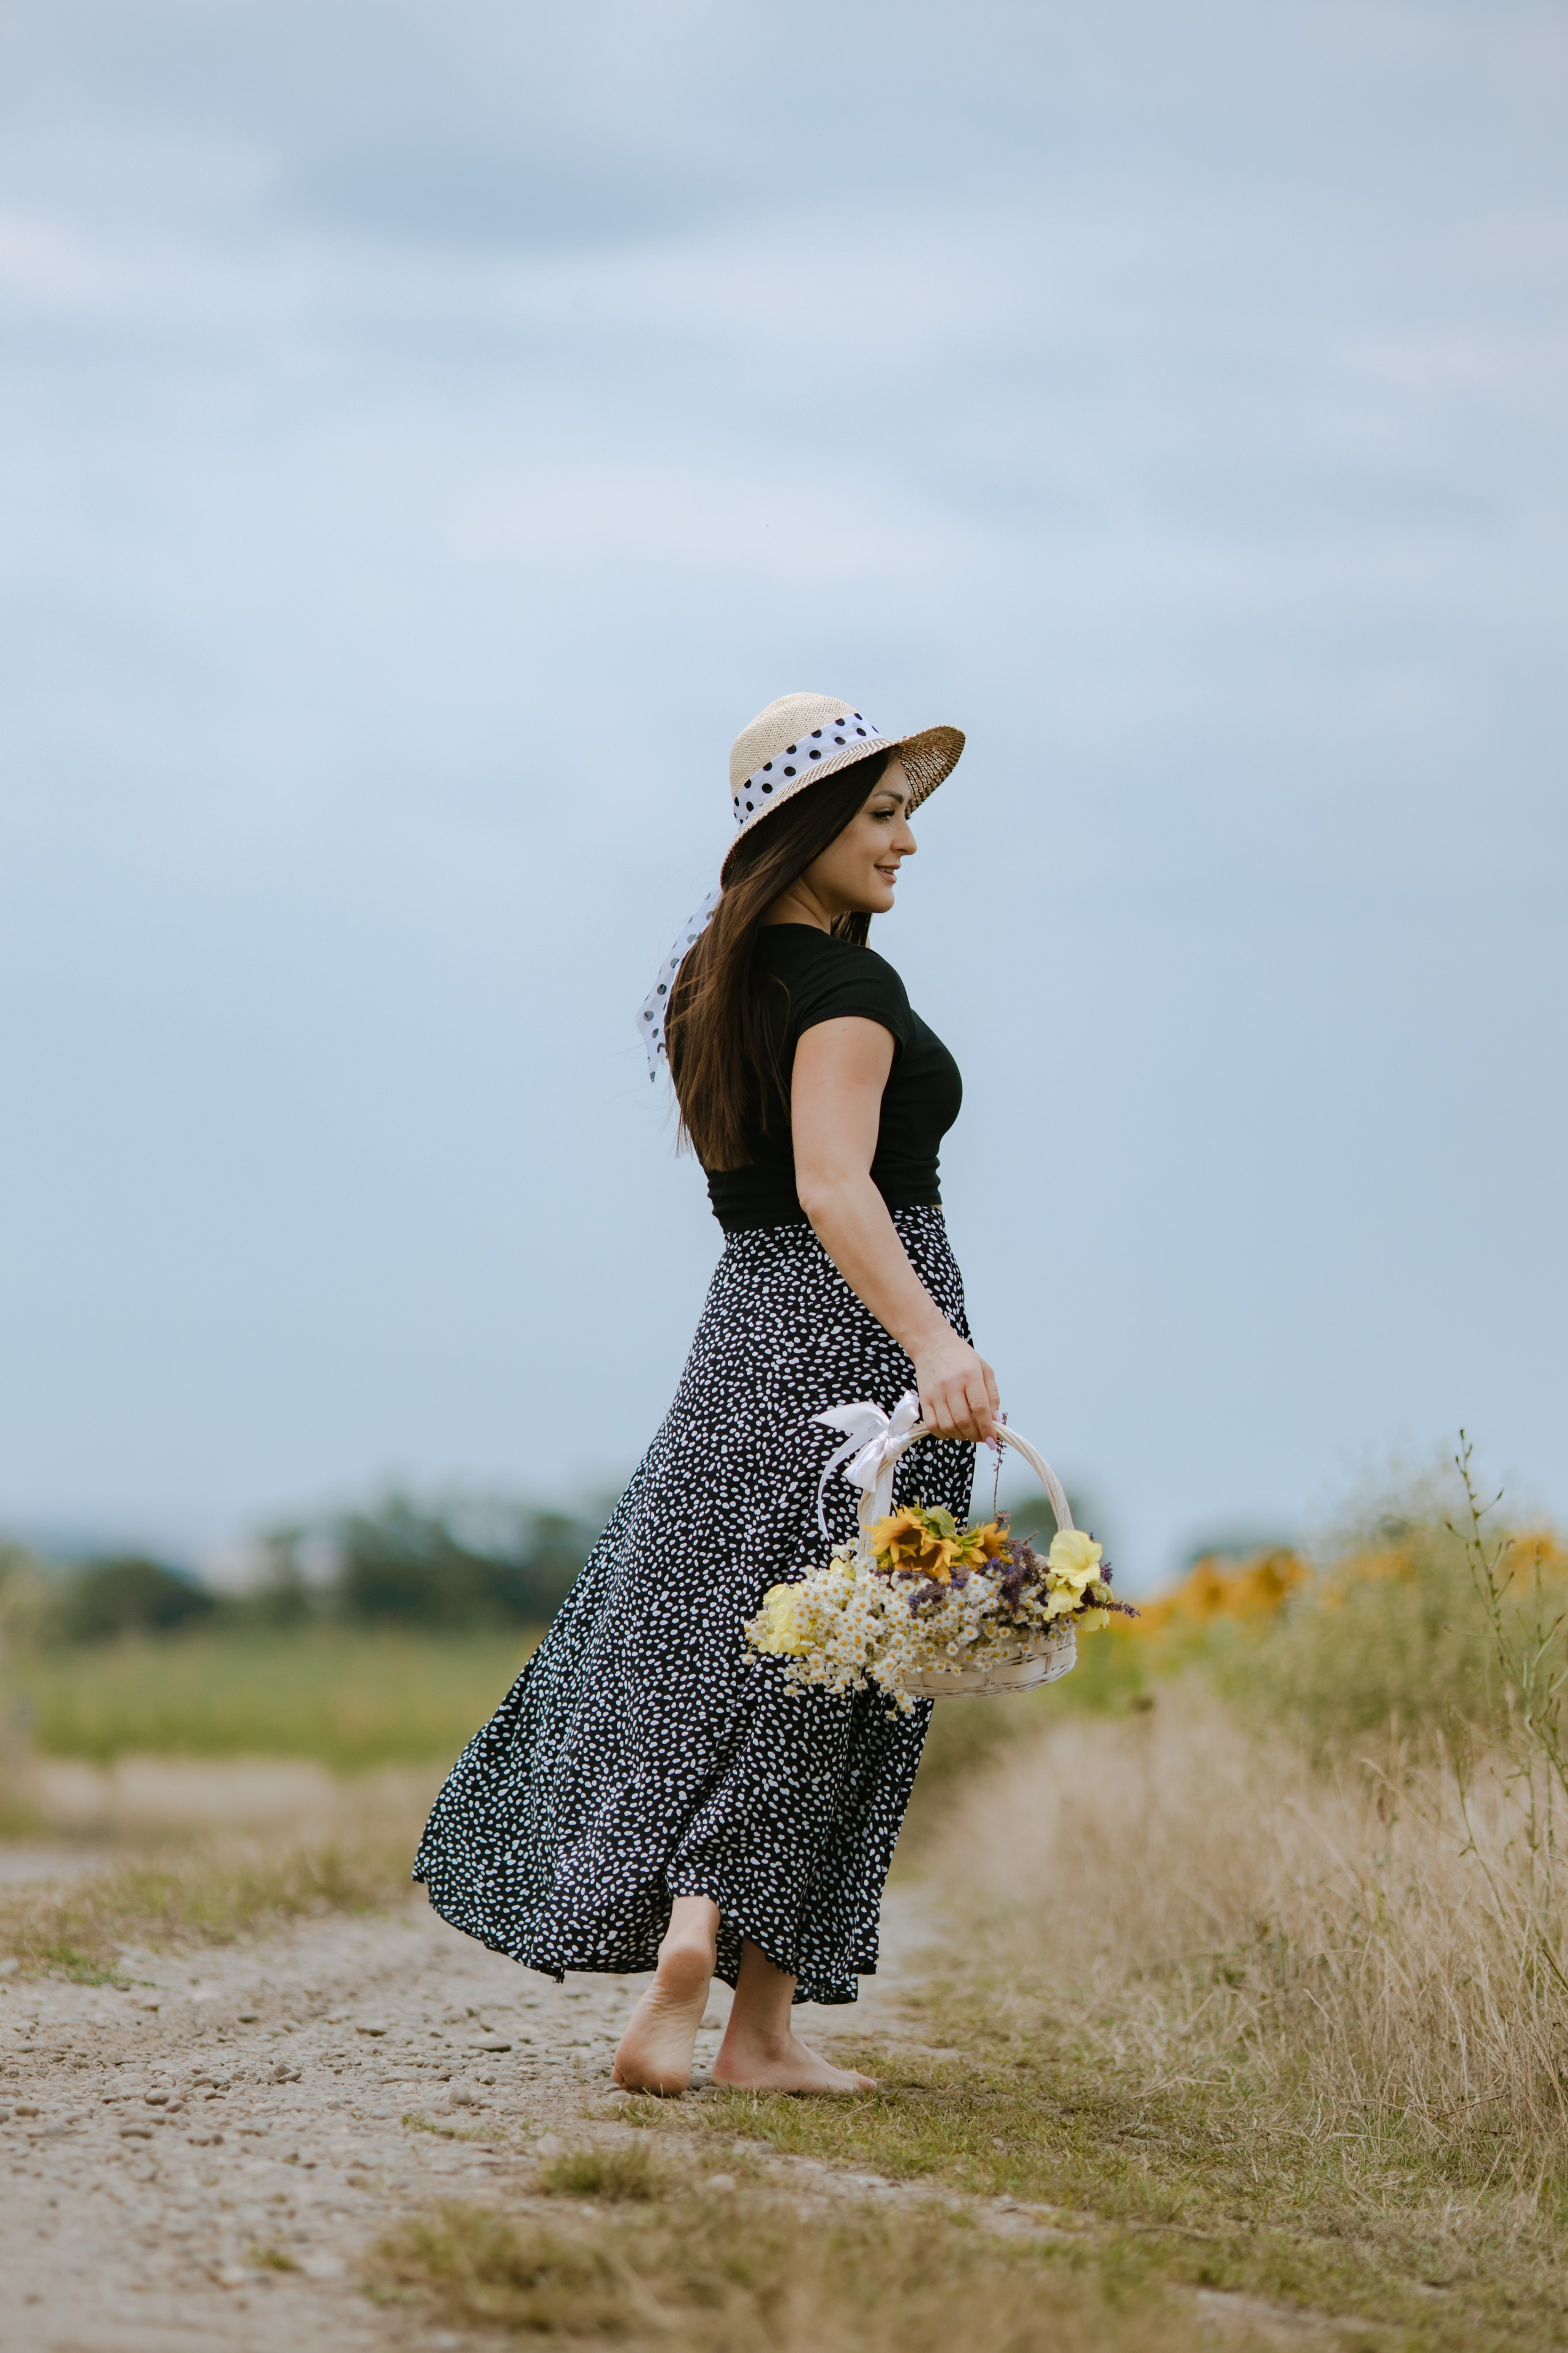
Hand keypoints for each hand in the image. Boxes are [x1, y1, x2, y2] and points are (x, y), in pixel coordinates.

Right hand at [912, 1328, 999, 1442]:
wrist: (932, 1344)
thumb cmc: (961, 1357)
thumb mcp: (984, 1369)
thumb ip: (992, 1395)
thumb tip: (996, 1420)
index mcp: (970, 1375)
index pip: (980, 1407)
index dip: (988, 1428)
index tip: (993, 1439)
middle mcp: (951, 1385)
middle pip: (963, 1420)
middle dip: (976, 1435)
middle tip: (982, 1437)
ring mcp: (935, 1393)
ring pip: (948, 1426)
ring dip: (961, 1436)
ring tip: (968, 1433)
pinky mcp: (924, 1399)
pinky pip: (932, 1425)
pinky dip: (944, 1434)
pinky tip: (952, 1430)